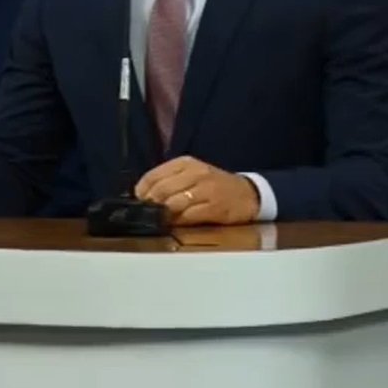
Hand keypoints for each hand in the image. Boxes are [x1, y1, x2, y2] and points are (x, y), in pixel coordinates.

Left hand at [135, 157, 259, 225]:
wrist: (248, 194)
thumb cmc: (215, 185)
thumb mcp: (191, 175)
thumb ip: (169, 181)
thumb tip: (142, 196)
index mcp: (186, 163)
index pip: (153, 176)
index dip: (142, 191)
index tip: (139, 201)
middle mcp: (196, 173)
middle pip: (161, 190)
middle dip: (151, 205)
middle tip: (149, 214)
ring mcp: (206, 189)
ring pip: (173, 203)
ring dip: (163, 215)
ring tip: (162, 219)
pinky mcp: (214, 207)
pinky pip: (188, 216)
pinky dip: (179, 222)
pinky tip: (177, 224)